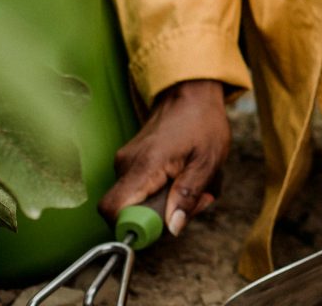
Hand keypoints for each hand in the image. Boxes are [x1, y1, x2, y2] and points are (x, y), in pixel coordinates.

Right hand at [99, 79, 228, 235]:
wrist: (190, 93)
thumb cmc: (202, 122)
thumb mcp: (207, 162)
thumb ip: (188, 196)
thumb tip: (172, 227)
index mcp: (144, 165)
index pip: (114, 209)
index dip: (133, 227)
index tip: (162, 224)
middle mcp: (126, 165)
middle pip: (128, 212)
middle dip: (161, 218)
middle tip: (194, 202)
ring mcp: (125, 164)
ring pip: (138, 203)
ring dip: (166, 203)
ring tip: (193, 184)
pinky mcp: (130, 164)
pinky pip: (141, 190)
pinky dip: (163, 192)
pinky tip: (183, 178)